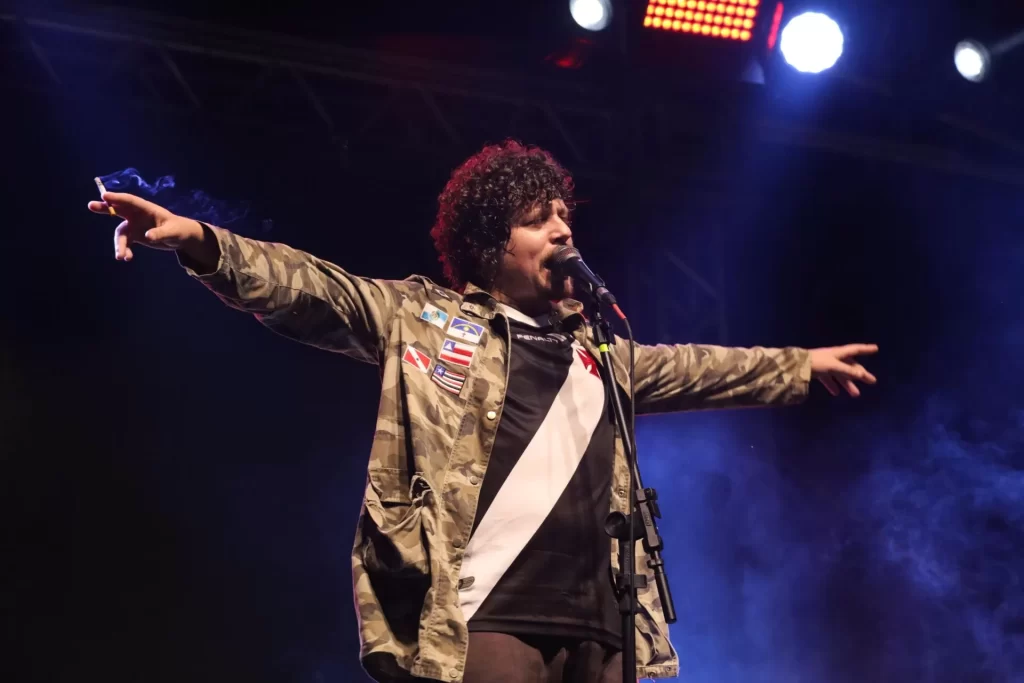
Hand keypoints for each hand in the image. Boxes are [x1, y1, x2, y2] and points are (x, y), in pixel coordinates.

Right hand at [88, 191, 204, 261]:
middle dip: (105, 208)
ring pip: (121, 233)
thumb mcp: (173, 232)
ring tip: (121, 257)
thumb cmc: (179, 230)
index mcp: (147, 209)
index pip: (130, 201)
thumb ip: (160, 234)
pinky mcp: (136, 236)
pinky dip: (125, 250)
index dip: (117, 198)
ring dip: (119, 245)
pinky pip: (126, 243)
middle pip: (118, 210)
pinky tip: (127, 258)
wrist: (181, 238)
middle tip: (91, 205)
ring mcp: (135, 225)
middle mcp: (138, 215)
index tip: (105, 196)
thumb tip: (148, 236)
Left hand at [808, 344, 877, 397]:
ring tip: (856, 394)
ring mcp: (826, 364)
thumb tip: (863, 375)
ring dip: (848, 383)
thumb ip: (847, 371)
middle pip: (850, 366)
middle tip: (872, 382)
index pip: (855, 349)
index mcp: (838, 353)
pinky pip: (828, 378)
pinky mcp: (818, 371)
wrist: (795, 366)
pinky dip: (833, 385)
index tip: (876, 348)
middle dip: (861, 374)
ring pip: (840, 374)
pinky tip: (836, 393)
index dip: (865, 349)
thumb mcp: (834, 366)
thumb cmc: (816, 362)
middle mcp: (834, 357)